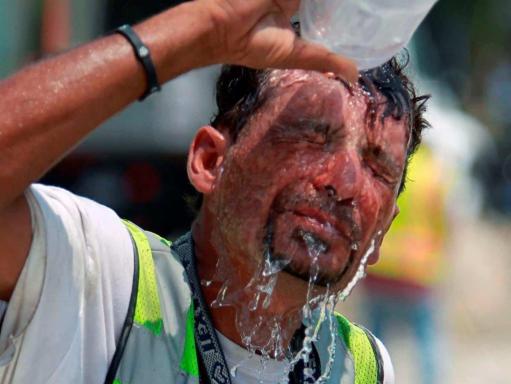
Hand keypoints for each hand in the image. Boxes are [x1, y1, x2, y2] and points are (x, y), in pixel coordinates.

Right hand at [202, 0, 357, 80]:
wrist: (223, 26)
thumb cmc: (257, 45)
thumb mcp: (296, 55)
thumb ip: (325, 60)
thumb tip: (356, 76)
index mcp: (296, 22)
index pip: (327, 15)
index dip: (345, 16)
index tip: (366, 19)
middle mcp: (294, 3)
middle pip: (324, 3)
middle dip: (343, 4)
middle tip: (369, 6)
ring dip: (331, 1)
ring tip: (367, 1)